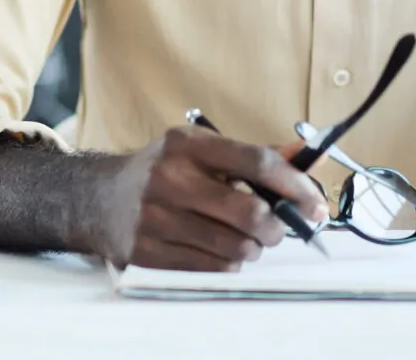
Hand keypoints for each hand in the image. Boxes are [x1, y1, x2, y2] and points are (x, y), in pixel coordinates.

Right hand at [88, 126, 328, 270]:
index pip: (256, 162)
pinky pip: (210, 270)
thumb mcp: (200, 149)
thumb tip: (307, 159)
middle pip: (250, 213)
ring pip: (234, 248)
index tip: (316, 203)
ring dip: (252, 249)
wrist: (99, 198)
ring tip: (245, 241)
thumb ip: (252, 155)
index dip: (294, 185)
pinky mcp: (146, 253)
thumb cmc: (163, 171)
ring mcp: (155, 218)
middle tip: (276, 230)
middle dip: (276, 228)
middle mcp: (169, 178)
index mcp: (187, 145)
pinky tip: (219, 251)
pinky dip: (226, 265)